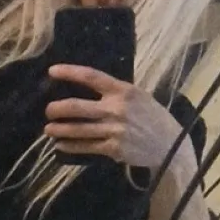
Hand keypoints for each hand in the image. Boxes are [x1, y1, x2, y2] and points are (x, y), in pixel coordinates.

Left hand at [44, 64, 182, 168]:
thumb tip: (86, 86)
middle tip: (48, 111)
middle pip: (76, 106)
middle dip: (56, 109)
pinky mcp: (114, 148)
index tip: (52, 71)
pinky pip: (86, 146)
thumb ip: (116, 92)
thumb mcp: (139, 97)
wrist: (171, 145)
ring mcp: (115, 129)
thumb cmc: (152, 117)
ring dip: (58, 129)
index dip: (70, 72)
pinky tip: (61, 145)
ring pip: (77, 129)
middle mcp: (117, 108)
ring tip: (48, 129)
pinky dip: (70, 146)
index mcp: (124, 90)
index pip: (91, 77)